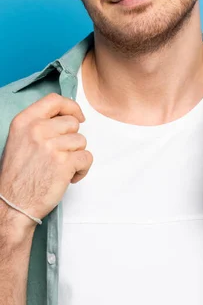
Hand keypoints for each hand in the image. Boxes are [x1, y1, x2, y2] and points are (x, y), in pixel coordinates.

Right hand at [0, 93, 92, 232]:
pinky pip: (87, 158)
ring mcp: (51, 146)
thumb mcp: (21, 140)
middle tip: (60, 155)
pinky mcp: (64, 162)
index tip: (78, 117)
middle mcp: (37, 130)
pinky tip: (68, 177)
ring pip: (82, 141)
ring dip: (76, 155)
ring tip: (61, 168)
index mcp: (24, 122)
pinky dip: (82, 169)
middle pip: (73, 123)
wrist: (13, 204)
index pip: (54, 100)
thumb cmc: (19, 175)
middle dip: (72, 139)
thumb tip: (68, 116)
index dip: (71, 107)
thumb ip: (40, 125)